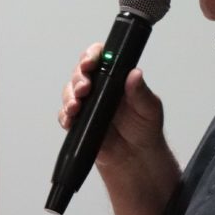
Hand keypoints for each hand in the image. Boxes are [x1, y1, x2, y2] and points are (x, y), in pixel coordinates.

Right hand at [58, 43, 180, 214]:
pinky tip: (70, 119)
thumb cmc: (145, 129)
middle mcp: (99, 87)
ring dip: (70, 96)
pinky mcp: (79, 123)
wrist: (137, 159)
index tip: (92, 61)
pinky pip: (65, 116)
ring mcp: (87, 105)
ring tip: (76, 105)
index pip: (99, 57)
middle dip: (78, 78)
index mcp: (116, 78)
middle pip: (79, 73)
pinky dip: (65, 116)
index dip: (92, 55)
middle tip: (85, 86)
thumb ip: (140, 92)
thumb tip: (135, 74)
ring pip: (69, 93)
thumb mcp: (150, 108)